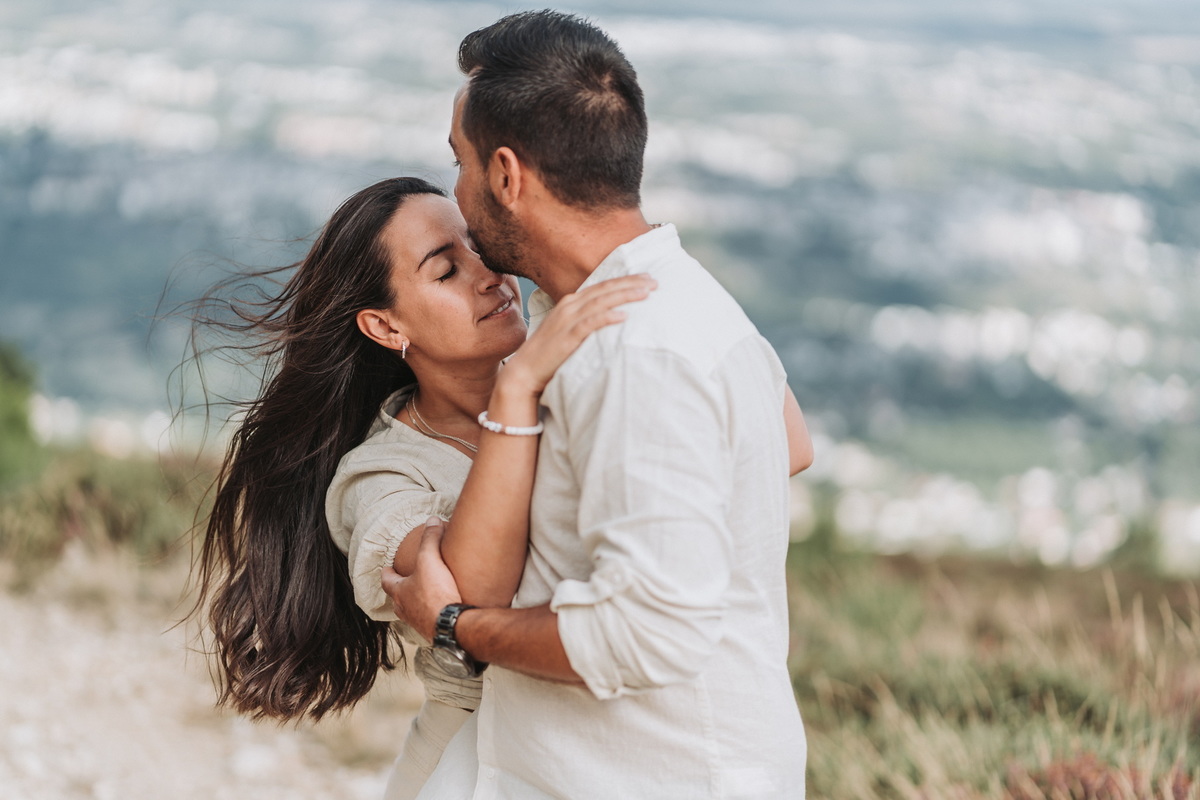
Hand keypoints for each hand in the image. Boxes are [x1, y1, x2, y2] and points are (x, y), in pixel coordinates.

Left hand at [381, 517, 462, 642]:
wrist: (452, 625)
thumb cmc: (435, 594)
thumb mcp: (430, 560)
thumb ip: (430, 539)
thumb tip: (431, 520)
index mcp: (400, 592)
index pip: (386, 581)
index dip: (386, 573)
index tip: (386, 568)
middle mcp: (406, 609)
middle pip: (397, 599)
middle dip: (401, 590)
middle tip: (406, 582)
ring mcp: (420, 622)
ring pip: (412, 611)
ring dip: (416, 603)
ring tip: (425, 595)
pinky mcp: (435, 630)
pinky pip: (430, 619)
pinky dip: (433, 613)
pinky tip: (443, 608)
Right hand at [501, 273, 655, 396]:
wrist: (525, 370)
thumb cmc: (550, 353)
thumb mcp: (569, 330)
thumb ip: (587, 320)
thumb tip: (612, 319)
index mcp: (571, 302)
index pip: (603, 286)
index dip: (625, 280)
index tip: (646, 278)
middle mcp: (570, 306)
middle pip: (605, 290)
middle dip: (631, 283)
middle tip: (654, 281)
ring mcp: (567, 321)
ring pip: (600, 302)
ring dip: (624, 296)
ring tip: (645, 293)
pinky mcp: (567, 337)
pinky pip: (590, 324)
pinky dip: (607, 317)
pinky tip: (623, 315)